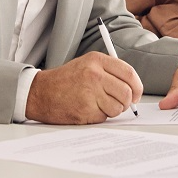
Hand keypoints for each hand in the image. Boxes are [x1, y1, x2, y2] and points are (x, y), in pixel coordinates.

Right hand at [25, 54, 143, 123]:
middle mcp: (94, 74)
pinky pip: (105, 117)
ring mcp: (90, 93)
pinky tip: (88, 109)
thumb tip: (132, 87)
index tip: (136, 94)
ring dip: (113, 110)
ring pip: (118, 107)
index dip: (137, 86)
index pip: (129, 73)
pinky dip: (100, 116)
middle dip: (126, 102)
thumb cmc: (64, 80)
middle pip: (126, 92)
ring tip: (99, 105)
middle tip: (120, 103)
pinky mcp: (85, 109)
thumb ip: (109, 72)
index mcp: (96, 60)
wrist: (40, 93)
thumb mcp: (86, 65)